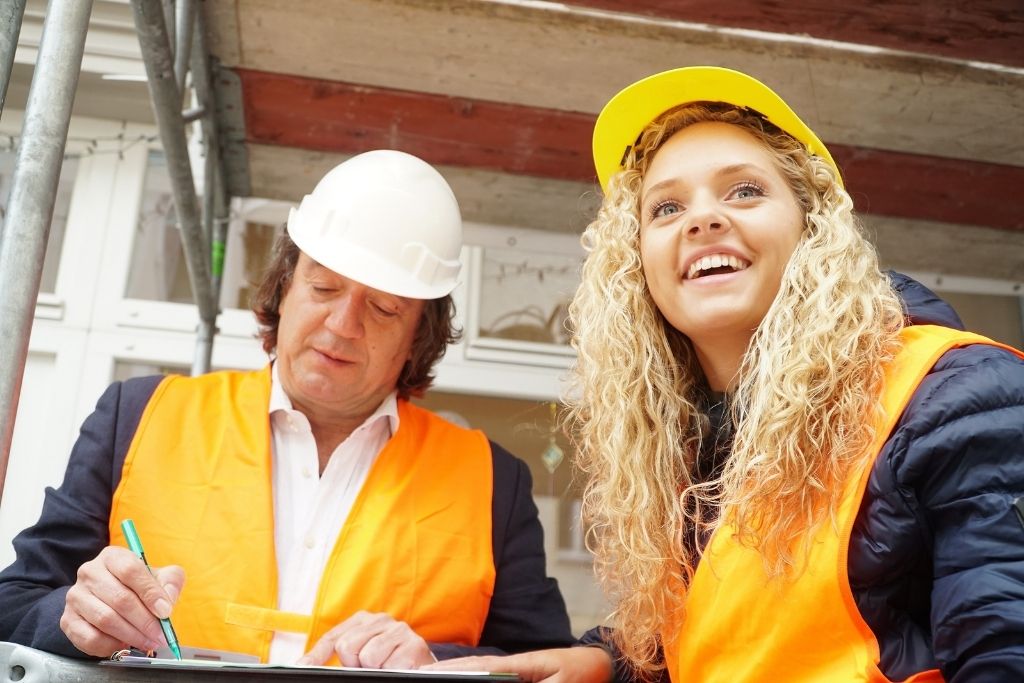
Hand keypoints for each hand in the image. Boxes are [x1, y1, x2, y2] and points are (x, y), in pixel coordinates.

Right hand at [60, 545, 184, 656]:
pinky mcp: (68, 620)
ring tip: (148, 642)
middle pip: (120, 599)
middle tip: (160, 635)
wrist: (107, 598)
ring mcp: (76, 597)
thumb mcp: (160, 576)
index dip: (150, 593)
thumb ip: (170, 583)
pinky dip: (110, 645)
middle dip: (145, 621)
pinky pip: (89, 638)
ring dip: (131, 635)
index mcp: (113, 556)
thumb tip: (166, 603)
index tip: (166, 612)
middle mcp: (90, 573)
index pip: (130, 570)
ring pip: (105, 620)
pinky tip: (124, 645)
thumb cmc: (138, 585)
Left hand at [298, 611, 434, 668]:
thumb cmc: (388, 660)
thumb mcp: (362, 652)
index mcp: (363, 620)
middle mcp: (381, 619)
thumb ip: (340, 655)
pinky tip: (398, 666)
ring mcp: (399, 630)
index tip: (302, 667)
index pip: (332, 638)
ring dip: (374, 669)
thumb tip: (306, 666)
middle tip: (369, 666)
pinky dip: (391, 672)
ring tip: (385, 666)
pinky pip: (389, 667)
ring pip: (368, 657)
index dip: (315, 655)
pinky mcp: (414, 644)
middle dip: (355, 664)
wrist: (423, 667)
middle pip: (346, 646)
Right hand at [422, 647, 612, 682]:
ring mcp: (513, 672)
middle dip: (446, 672)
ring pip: (477, 673)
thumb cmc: (582, 673)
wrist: (598, 664)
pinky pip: (488, 678)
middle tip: (419, 675)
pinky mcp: (518, 678)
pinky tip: (460, 679)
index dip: (452, 671)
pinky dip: (472, 677)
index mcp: (519, 665)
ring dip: (456, 675)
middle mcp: (511, 666)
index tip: (429, 673)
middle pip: (471, 669)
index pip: (478, 668)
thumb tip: (495, 681)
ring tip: (430, 676)